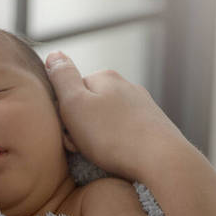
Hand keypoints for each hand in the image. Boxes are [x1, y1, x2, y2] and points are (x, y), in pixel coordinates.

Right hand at [45, 52, 190, 181]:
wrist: (161, 161)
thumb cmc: (112, 136)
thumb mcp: (74, 104)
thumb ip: (61, 77)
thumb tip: (54, 54)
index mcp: (105, 77)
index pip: (70, 91)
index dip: (64, 114)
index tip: (69, 132)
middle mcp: (126, 86)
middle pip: (89, 107)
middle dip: (81, 127)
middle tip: (84, 148)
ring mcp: (142, 106)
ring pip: (106, 122)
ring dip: (97, 139)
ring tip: (103, 156)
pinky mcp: (153, 126)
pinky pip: (123, 134)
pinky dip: (117, 145)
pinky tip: (119, 157)